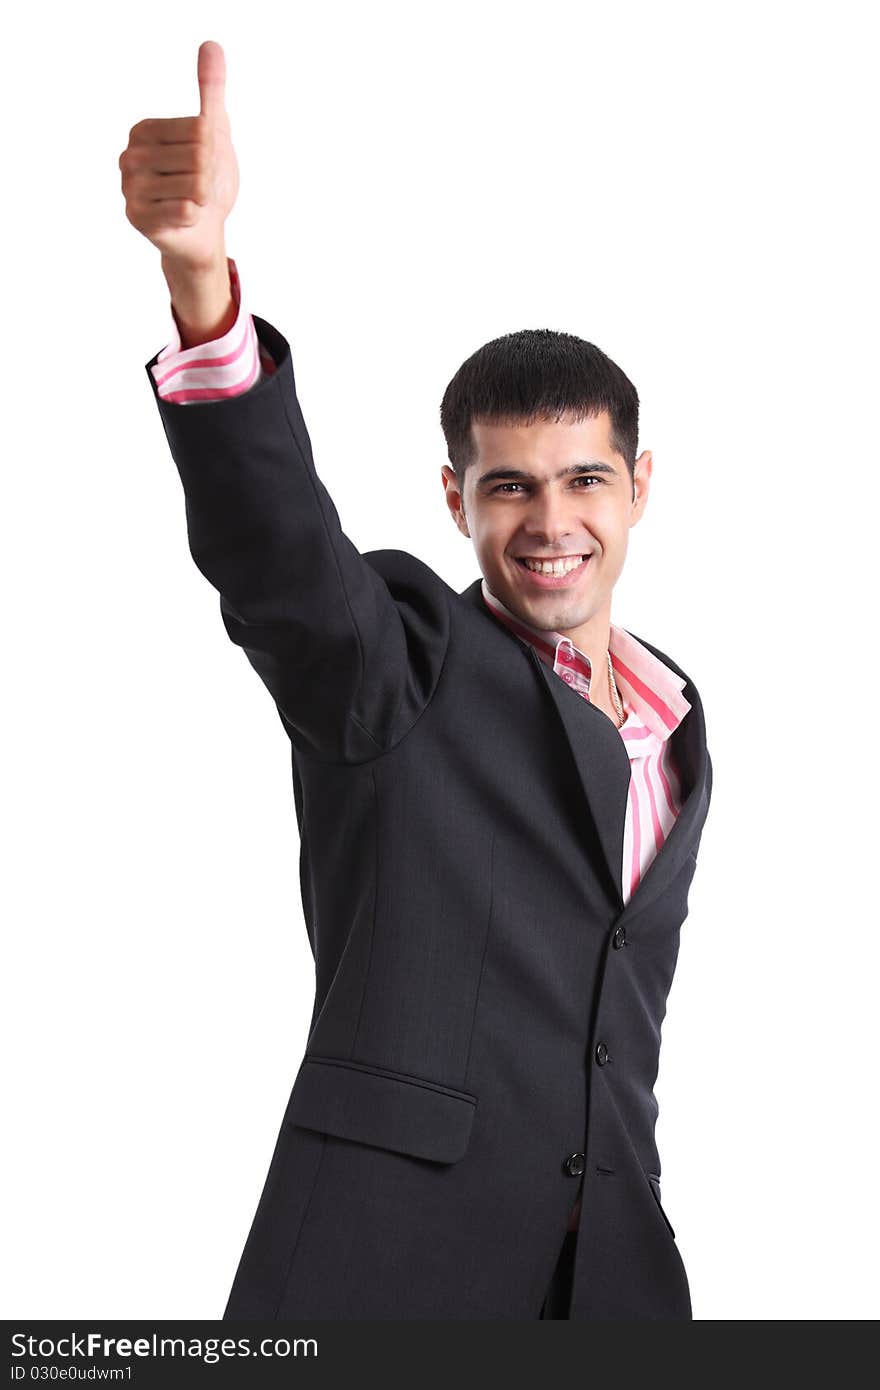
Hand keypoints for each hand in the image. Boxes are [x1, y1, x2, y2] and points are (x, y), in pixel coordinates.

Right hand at [118, 40, 238, 271]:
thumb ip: (210, 91)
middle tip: (202, 189)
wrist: (202, 233)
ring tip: (193, 202)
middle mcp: (129, 155)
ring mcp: (129, 187)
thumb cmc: (206, 181)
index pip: (201, 130)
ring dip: (205, 199)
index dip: (215, 151)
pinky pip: (186, 211)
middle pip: (200, 158)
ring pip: (195, 185)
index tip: (205, 164)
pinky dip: (196, 218)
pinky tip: (184, 219)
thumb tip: (212, 46)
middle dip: (212, 177)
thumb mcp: (213, 132)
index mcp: (143, 130)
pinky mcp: (138, 217)